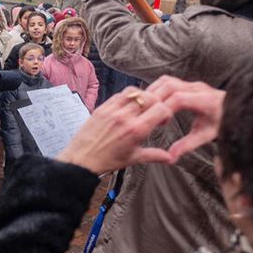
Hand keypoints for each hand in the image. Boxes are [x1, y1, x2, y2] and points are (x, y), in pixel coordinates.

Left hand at [57, 87, 174, 174]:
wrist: (81, 160)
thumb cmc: (107, 161)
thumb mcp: (133, 159)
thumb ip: (154, 155)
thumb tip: (171, 158)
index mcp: (136, 130)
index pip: (161, 109)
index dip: (167, 112)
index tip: (163, 120)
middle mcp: (125, 117)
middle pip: (150, 97)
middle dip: (157, 102)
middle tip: (154, 111)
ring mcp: (112, 110)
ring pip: (135, 92)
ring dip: (142, 96)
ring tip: (142, 107)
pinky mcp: (102, 108)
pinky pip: (119, 94)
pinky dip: (127, 97)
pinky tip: (127, 106)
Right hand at [145, 76, 224, 161]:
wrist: (235, 110)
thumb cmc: (222, 123)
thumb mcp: (205, 136)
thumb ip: (187, 145)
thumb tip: (171, 157)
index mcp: (205, 101)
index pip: (178, 99)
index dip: (165, 109)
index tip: (162, 123)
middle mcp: (198, 88)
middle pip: (169, 86)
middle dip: (156, 100)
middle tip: (150, 115)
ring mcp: (192, 84)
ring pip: (167, 81)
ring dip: (154, 93)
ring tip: (150, 109)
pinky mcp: (188, 84)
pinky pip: (168, 81)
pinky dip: (158, 90)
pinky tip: (155, 103)